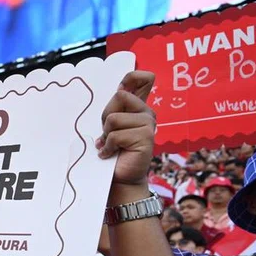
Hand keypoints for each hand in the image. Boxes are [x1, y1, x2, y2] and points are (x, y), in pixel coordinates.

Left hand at [97, 71, 155, 190]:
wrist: (120, 177)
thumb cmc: (113, 150)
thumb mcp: (110, 126)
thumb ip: (115, 108)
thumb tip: (120, 88)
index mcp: (138, 107)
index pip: (145, 79)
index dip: (132, 77)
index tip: (120, 88)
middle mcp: (147, 113)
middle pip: (120, 95)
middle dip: (106, 115)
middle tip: (109, 132)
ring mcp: (149, 125)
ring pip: (114, 118)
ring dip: (106, 134)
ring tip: (111, 145)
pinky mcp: (146, 138)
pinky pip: (115, 135)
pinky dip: (107, 147)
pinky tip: (110, 153)